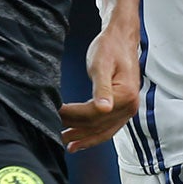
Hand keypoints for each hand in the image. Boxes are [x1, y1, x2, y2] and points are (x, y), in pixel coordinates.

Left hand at [61, 24, 141, 151]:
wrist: (122, 40)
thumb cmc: (109, 48)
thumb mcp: (101, 65)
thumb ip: (102, 88)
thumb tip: (104, 108)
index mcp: (125, 96)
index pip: (93, 113)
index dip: (72, 115)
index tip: (54, 112)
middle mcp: (130, 107)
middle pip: (97, 124)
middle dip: (75, 128)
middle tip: (52, 129)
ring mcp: (129, 110)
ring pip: (103, 131)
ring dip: (84, 139)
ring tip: (66, 143)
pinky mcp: (124, 110)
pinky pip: (108, 128)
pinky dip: (94, 136)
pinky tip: (80, 140)